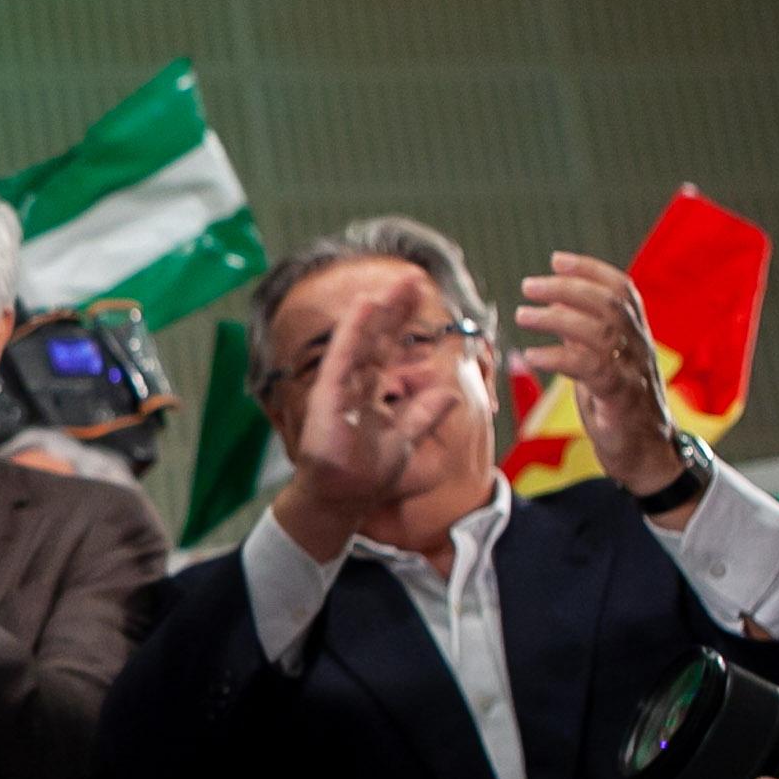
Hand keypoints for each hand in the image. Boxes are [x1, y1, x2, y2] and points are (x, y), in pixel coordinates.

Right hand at [271, 273, 464, 551]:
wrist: (342, 499)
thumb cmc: (366, 475)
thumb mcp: (406, 440)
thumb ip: (424, 414)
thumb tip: (449, 393)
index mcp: (369, 391)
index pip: (387, 347)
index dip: (403, 321)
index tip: (419, 294)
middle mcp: (352, 384)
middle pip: (376, 337)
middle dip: (395, 308)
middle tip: (413, 279)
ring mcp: (339, 387)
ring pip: (362, 340)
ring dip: (378, 310)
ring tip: (395, 285)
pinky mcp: (329, 395)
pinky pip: (343, 356)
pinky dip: (354, 331)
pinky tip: (366, 306)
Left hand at [515, 253, 682, 501]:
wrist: (649, 456)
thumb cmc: (621, 408)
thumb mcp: (604, 365)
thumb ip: (587, 338)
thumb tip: (555, 309)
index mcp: (637, 336)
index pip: (622, 290)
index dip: (591, 270)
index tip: (556, 260)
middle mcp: (639, 348)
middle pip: (609, 303)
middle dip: (568, 288)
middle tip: (529, 285)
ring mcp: (632, 372)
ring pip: (600, 331)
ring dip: (557, 318)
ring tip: (522, 314)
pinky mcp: (620, 399)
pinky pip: (590, 369)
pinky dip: (558, 357)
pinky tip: (532, 355)